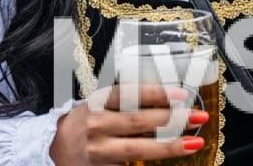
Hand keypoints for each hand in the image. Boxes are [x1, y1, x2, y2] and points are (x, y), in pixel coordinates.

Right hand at [50, 84, 206, 164]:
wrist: (54, 150)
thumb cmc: (85, 123)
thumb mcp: (101, 105)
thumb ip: (128, 102)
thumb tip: (173, 99)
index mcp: (97, 103)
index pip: (128, 94)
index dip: (157, 93)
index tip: (182, 94)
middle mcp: (95, 125)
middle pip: (138, 121)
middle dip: (172, 119)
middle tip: (199, 116)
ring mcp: (97, 150)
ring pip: (137, 148)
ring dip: (170, 145)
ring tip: (194, 142)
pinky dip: (152, 164)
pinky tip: (173, 159)